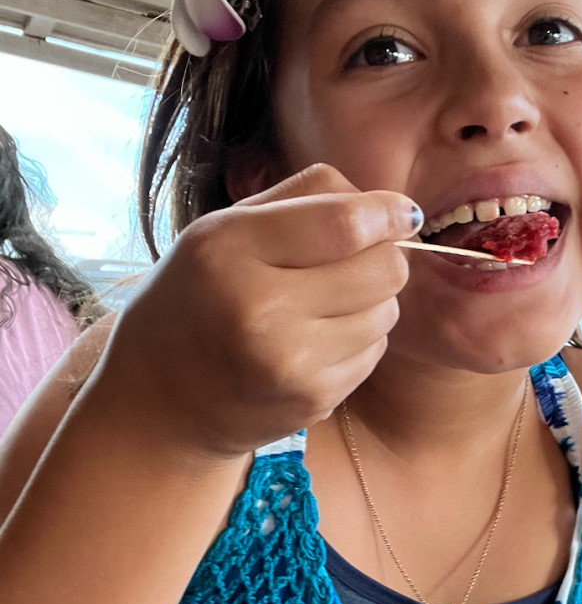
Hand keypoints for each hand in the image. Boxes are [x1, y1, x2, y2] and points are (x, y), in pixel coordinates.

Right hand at [89, 165, 417, 456]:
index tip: (399, 214)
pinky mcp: (313, 400)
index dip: (387, 214)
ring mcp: (290, 363)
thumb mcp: (221, 231)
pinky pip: (373, 353)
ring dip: (371, 302)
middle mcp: (259, 308)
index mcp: (228, 249)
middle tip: (355, 262)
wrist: (161, 403)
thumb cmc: (197, 300)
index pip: (345, 223)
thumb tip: (389, 206)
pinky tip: (316, 343)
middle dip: (383, 257)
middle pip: (382, 269)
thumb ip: (301, 200)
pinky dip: (358, 341)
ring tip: (324, 306)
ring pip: (386, 312)